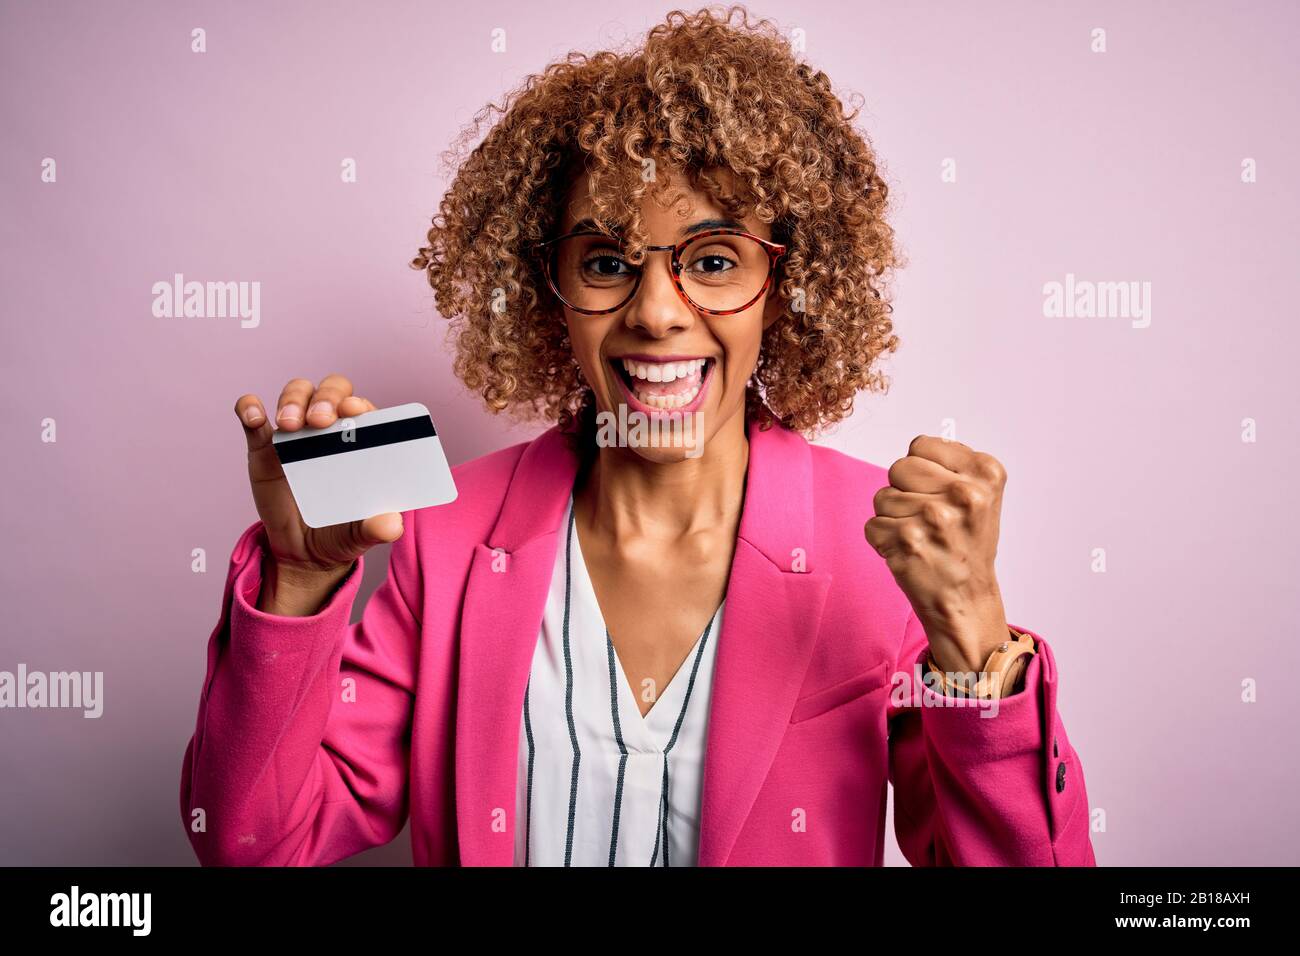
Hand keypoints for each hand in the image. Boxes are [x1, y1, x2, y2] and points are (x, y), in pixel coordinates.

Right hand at [235, 374, 402, 613]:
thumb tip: (393, 525)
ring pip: (298, 393)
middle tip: (318, 421)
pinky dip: (250, 408)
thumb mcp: (361, 534)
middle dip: (326, 396)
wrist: (303, 552)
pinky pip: (253, 416)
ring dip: (293, 400)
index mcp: (361, 442)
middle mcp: (331, 429)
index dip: (359, 404)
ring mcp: (297, 433)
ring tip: (288, 425)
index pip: (364, 409)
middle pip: (332, 390)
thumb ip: (377, 528)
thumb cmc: (341, 532)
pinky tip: (254, 417)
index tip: (352, 411)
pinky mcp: (264, 446)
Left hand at [864, 435, 1010, 673]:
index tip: (940, 492)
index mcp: (985, 473)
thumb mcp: (981, 496)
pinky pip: (872, 525)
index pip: (921, 445)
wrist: (966, 598)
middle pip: (898, 467)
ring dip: (894, 518)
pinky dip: (884, 540)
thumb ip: (952, 465)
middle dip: (904, 490)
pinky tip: (909, 552)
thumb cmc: (967, 545)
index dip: (923, 469)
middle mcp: (964, 493)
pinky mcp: (907, 541)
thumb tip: (917, 445)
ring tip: (921, 537)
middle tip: (927, 517)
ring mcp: (935, 518)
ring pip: (882, 497)